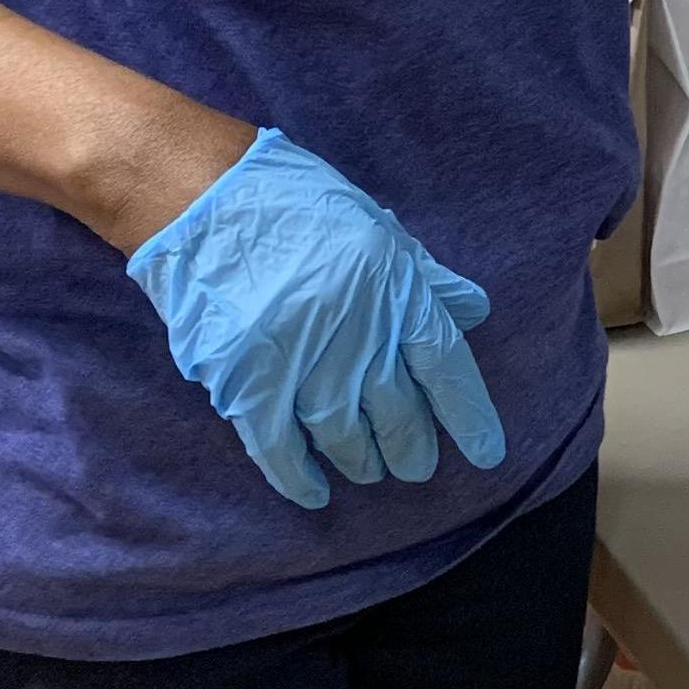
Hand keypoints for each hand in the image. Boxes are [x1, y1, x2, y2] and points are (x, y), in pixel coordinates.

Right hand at [126, 130, 506, 506]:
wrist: (202, 197)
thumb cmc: (294, 202)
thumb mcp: (374, 226)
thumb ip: (423, 275)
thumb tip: (472, 311)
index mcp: (395, 287)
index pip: (446, 366)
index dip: (469, 415)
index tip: (486, 452)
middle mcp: (357, 330)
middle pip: (398, 410)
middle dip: (412, 446)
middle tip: (416, 465)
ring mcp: (301, 360)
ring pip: (345, 436)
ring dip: (362, 461)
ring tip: (370, 469)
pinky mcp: (246, 382)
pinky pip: (280, 447)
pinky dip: (299, 476)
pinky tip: (314, 491)